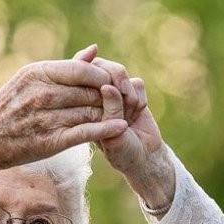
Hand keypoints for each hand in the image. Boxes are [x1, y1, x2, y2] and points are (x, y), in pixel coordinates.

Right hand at [0, 45, 128, 194]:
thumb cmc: (13, 104)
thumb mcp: (34, 77)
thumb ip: (68, 66)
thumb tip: (95, 50)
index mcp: (40, 73)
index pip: (83, 70)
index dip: (104, 76)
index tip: (114, 82)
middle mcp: (42, 94)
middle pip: (90, 92)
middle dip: (110, 96)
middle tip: (124, 100)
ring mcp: (46, 118)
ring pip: (90, 112)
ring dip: (109, 113)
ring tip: (121, 113)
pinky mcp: (50, 141)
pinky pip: (84, 133)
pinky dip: (105, 130)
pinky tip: (120, 127)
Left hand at [82, 57, 174, 211]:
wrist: (145, 156)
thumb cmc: (121, 150)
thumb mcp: (110, 132)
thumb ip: (108, 109)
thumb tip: (107, 86)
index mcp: (80, 102)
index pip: (78, 74)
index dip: (89, 73)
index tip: (103, 85)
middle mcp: (95, 93)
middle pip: (99, 66)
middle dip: (113, 81)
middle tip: (124, 97)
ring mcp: (114, 91)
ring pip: (120, 73)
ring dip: (128, 93)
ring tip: (130, 114)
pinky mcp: (132, 92)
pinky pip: (137, 83)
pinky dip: (140, 98)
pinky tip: (137, 112)